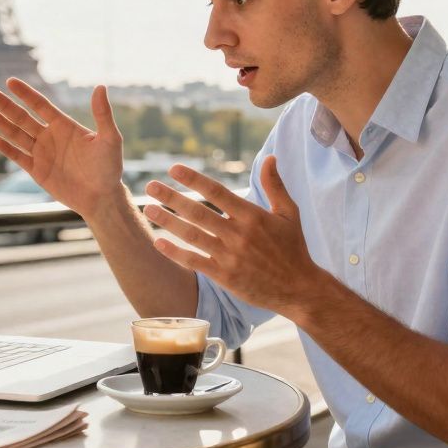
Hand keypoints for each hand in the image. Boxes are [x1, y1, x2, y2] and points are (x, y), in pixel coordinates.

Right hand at [0, 78, 124, 217]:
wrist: (102, 197)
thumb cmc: (109, 167)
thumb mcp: (110, 139)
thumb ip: (102, 114)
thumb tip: (101, 86)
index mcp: (64, 125)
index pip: (40, 105)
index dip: (26, 94)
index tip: (10, 82)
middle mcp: (50, 136)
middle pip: (23, 117)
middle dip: (6, 106)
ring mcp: (42, 153)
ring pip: (17, 135)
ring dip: (1, 123)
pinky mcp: (37, 171)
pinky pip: (19, 157)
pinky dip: (7, 148)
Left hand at [142, 157, 322, 314]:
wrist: (299, 289)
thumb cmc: (294, 249)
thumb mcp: (289, 214)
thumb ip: (275, 186)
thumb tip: (270, 157)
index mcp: (253, 216)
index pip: (217, 192)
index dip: (194, 179)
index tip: (173, 168)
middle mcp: (239, 235)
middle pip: (198, 212)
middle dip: (172, 198)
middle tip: (150, 186)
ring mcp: (230, 256)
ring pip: (192, 236)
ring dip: (168, 222)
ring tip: (148, 209)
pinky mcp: (224, 276)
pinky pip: (194, 261)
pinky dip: (175, 252)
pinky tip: (158, 241)